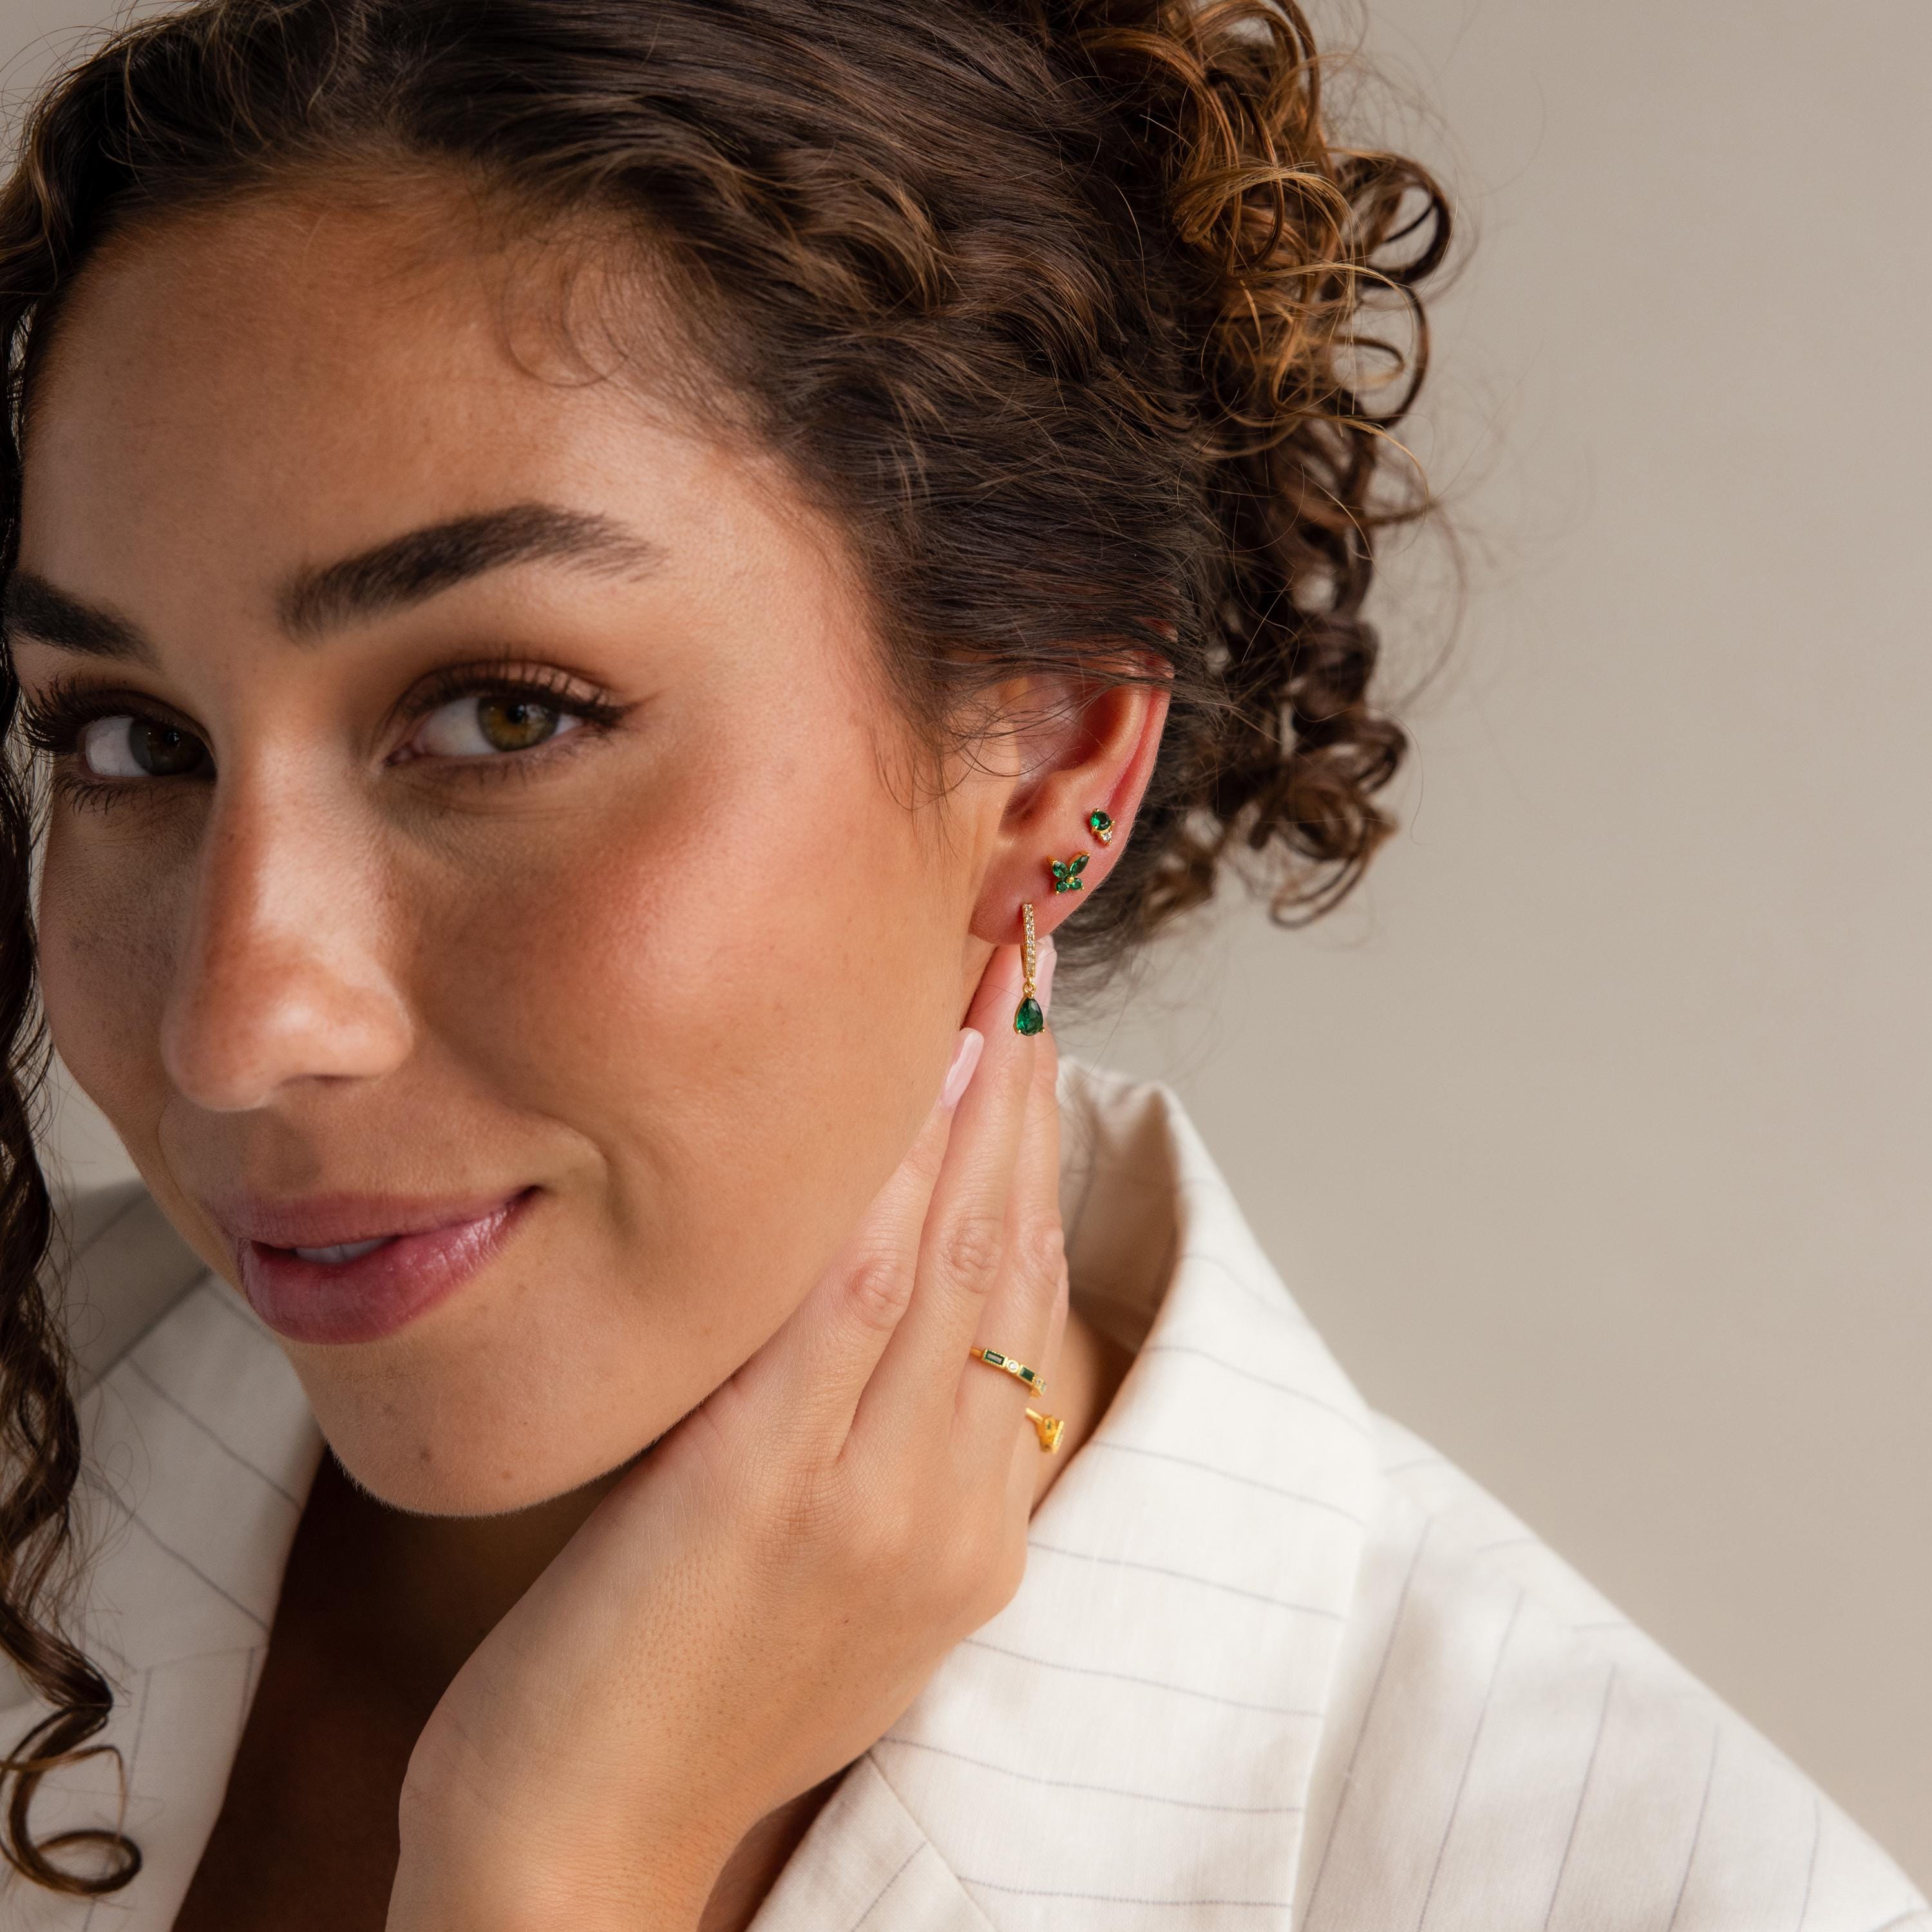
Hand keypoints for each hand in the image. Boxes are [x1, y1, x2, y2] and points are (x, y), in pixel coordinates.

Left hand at [387, 938, 1067, 1931]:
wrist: (590, 1861)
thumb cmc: (693, 1709)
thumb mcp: (837, 1591)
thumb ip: (885, 1459)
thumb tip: (891, 1324)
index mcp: (972, 1532)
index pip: (1024, 1305)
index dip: (1037, 1161)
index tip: (1032, 1048)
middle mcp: (947, 1509)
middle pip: (1006, 1260)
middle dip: (1026, 1099)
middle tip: (1030, 967)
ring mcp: (866, 1501)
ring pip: (949, 1265)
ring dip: (975, 1112)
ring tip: (987, 990)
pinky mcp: (760, 1491)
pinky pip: (844, 1312)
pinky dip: (886, 1193)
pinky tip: (903, 1097)